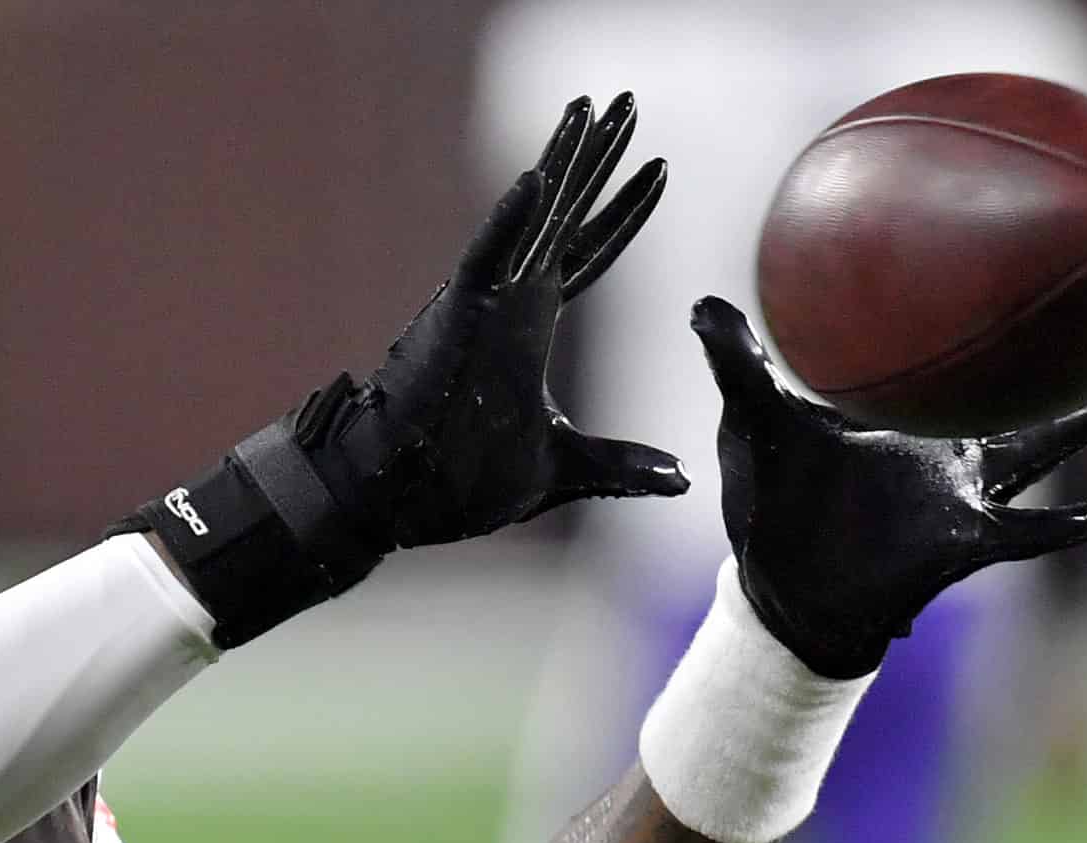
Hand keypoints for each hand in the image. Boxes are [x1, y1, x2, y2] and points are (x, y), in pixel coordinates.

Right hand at [121, 94, 684, 648]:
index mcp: (531, 325)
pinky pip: (488, 258)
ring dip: (563, 161)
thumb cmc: (465, 480)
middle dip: (599, 156)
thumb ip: (623, 465)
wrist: (405, 498)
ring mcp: (486, 302)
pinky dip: (510, 219)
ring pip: (533, 217)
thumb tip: (681, 479)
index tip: (661, 167)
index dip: (625, 211)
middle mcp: (512, 300)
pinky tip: (537, 177)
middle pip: (567, 213)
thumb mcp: (564, 468)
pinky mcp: (457, 317)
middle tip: (627, 101)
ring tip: (590, 107)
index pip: (590, 252)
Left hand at [692, 296, 1086, 678]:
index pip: (952, 351)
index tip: (1022, 255)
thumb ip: (736, 367)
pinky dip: (1055, 529)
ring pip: (1037, 447)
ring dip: (1084, 422)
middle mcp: (947, 447)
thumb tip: (702, 303)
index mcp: (906, 413)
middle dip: (1065, 352)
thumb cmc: (775, 504)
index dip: (982, 310)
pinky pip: (1019, 533)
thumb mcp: (754, 426)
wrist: (784, 588)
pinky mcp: (960, 543)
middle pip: (1018, 391)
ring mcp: (961, 493)